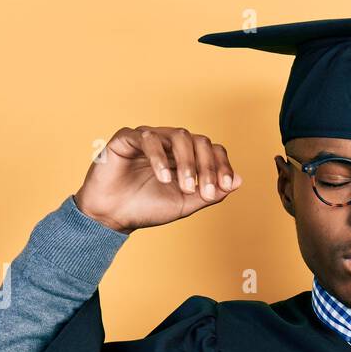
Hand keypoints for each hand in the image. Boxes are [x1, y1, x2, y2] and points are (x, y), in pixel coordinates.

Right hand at [73, 126, 242, 233]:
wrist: (111, 216)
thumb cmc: (146, 208)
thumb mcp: (185, 204)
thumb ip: (210, 193)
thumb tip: (239, 181)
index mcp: (184, 157)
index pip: (211, 149)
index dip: (222, 165)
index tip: (225, 186)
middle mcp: (168, 144)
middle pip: (199, 140)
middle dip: (206, 167)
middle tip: (206, 191)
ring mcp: (148, 138)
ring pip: (178, 135)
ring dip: (187, 162)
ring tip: (185, 187)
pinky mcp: (126, 138)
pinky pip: (148, 138)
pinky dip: (160, 157)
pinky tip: (164, 178)